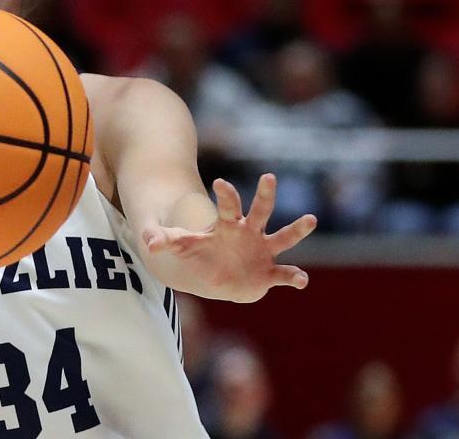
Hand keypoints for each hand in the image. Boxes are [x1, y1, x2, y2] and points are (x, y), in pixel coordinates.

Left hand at [143, 174, 316, 302]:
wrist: (218, 277)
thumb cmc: (201, 255)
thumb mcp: (184, 246)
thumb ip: (167, 242)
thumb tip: (148, 244)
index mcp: (229, 225)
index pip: (229, 205)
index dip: (225, 194)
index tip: (220, 182)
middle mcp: (251, 233)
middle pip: (261, 210)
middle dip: (265, 195)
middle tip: (269, 177)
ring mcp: (263, 251)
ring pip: (284, 237)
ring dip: (297, 229)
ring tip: (310, 219)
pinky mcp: (269, 273)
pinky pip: (284, 274)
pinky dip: (293, 277)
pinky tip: (301, 281)